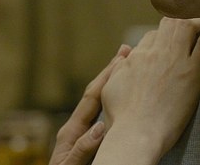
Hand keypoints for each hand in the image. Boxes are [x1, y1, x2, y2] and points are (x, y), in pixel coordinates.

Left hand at [49, 44, 130, 164]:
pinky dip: (114, 106)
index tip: (122, 58)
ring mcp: (81, 136)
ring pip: (101, 105)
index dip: (107, 77)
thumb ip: (84, 147)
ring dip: (113, 86)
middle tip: (127, 51)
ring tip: (128, 67)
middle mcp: (76, 129)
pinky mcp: (88, 145)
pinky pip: (103, 120)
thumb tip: (102, 127)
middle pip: (96, 95)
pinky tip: (124, 100)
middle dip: (111, 73)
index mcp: (71, 131)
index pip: (91, 98)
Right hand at [96, 17, 199, 163]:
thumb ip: (118, 67)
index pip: (150, 36)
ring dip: (194, 21)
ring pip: (184, 26)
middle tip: (189, 25)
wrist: (137, 132)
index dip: (161, 38)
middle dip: (178, 21)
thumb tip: (125, 55)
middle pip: (168, 24)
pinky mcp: (191, 72)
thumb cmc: (121, 115)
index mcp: (136, 56)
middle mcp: (155, 52)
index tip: (168, 45)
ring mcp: (174, 60)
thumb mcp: (109, 86)